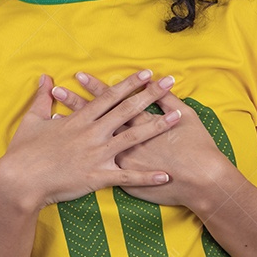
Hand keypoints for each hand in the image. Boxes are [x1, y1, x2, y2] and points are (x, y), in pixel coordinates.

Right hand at [0, 70, 181, 212]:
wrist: (20, 180)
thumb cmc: (24, 152)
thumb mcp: (32, 120)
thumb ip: (42, 98)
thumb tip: (44, 77)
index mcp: (79, 119)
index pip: (109, 96)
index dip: (129, 84)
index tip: (146, 73)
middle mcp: (93, 133)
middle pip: (127, 110)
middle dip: (150, 94)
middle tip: (170, 82)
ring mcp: (97, 154)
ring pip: (133, 137)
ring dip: (157, 126)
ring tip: (177, 117)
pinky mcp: (98, 176)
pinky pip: (127, 177)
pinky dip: (147, 176)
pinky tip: (165, 175)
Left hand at [50, 71, 229, 207]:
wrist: (202, 180)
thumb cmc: (197, 147)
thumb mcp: (186, 116)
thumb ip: (169, 100)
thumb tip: (159, 83)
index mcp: (139, 122)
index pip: (112, 101)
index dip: (95, 88)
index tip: (79, 76)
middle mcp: (126, 140)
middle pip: (95, 119)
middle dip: (75, 104)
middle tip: (57, 90)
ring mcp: (122, 160)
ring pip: (91, 143)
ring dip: (74, 130)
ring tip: (54, 118)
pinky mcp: (124, 179)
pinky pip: (98, 168)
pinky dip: (82, 161)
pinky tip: (69, 154)